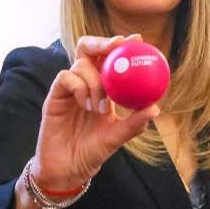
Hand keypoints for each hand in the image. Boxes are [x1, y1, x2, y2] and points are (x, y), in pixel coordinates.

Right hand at [31, 35, 159, 190]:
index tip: (138, 39)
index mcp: (102, 89)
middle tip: (117, 45)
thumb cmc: (92, 152)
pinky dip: (79, 86)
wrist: (68, 169)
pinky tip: (86, 104)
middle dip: (102, 43)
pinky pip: (65, 78)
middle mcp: (85, 84)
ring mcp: (69, 89)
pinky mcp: (54, 97)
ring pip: (80, 64)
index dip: (122, 46)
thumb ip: (134, 123)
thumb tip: (155, 108)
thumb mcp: (117, 137)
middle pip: (89, 50)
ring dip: (95, 81)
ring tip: (100, 106)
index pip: (110, 60)